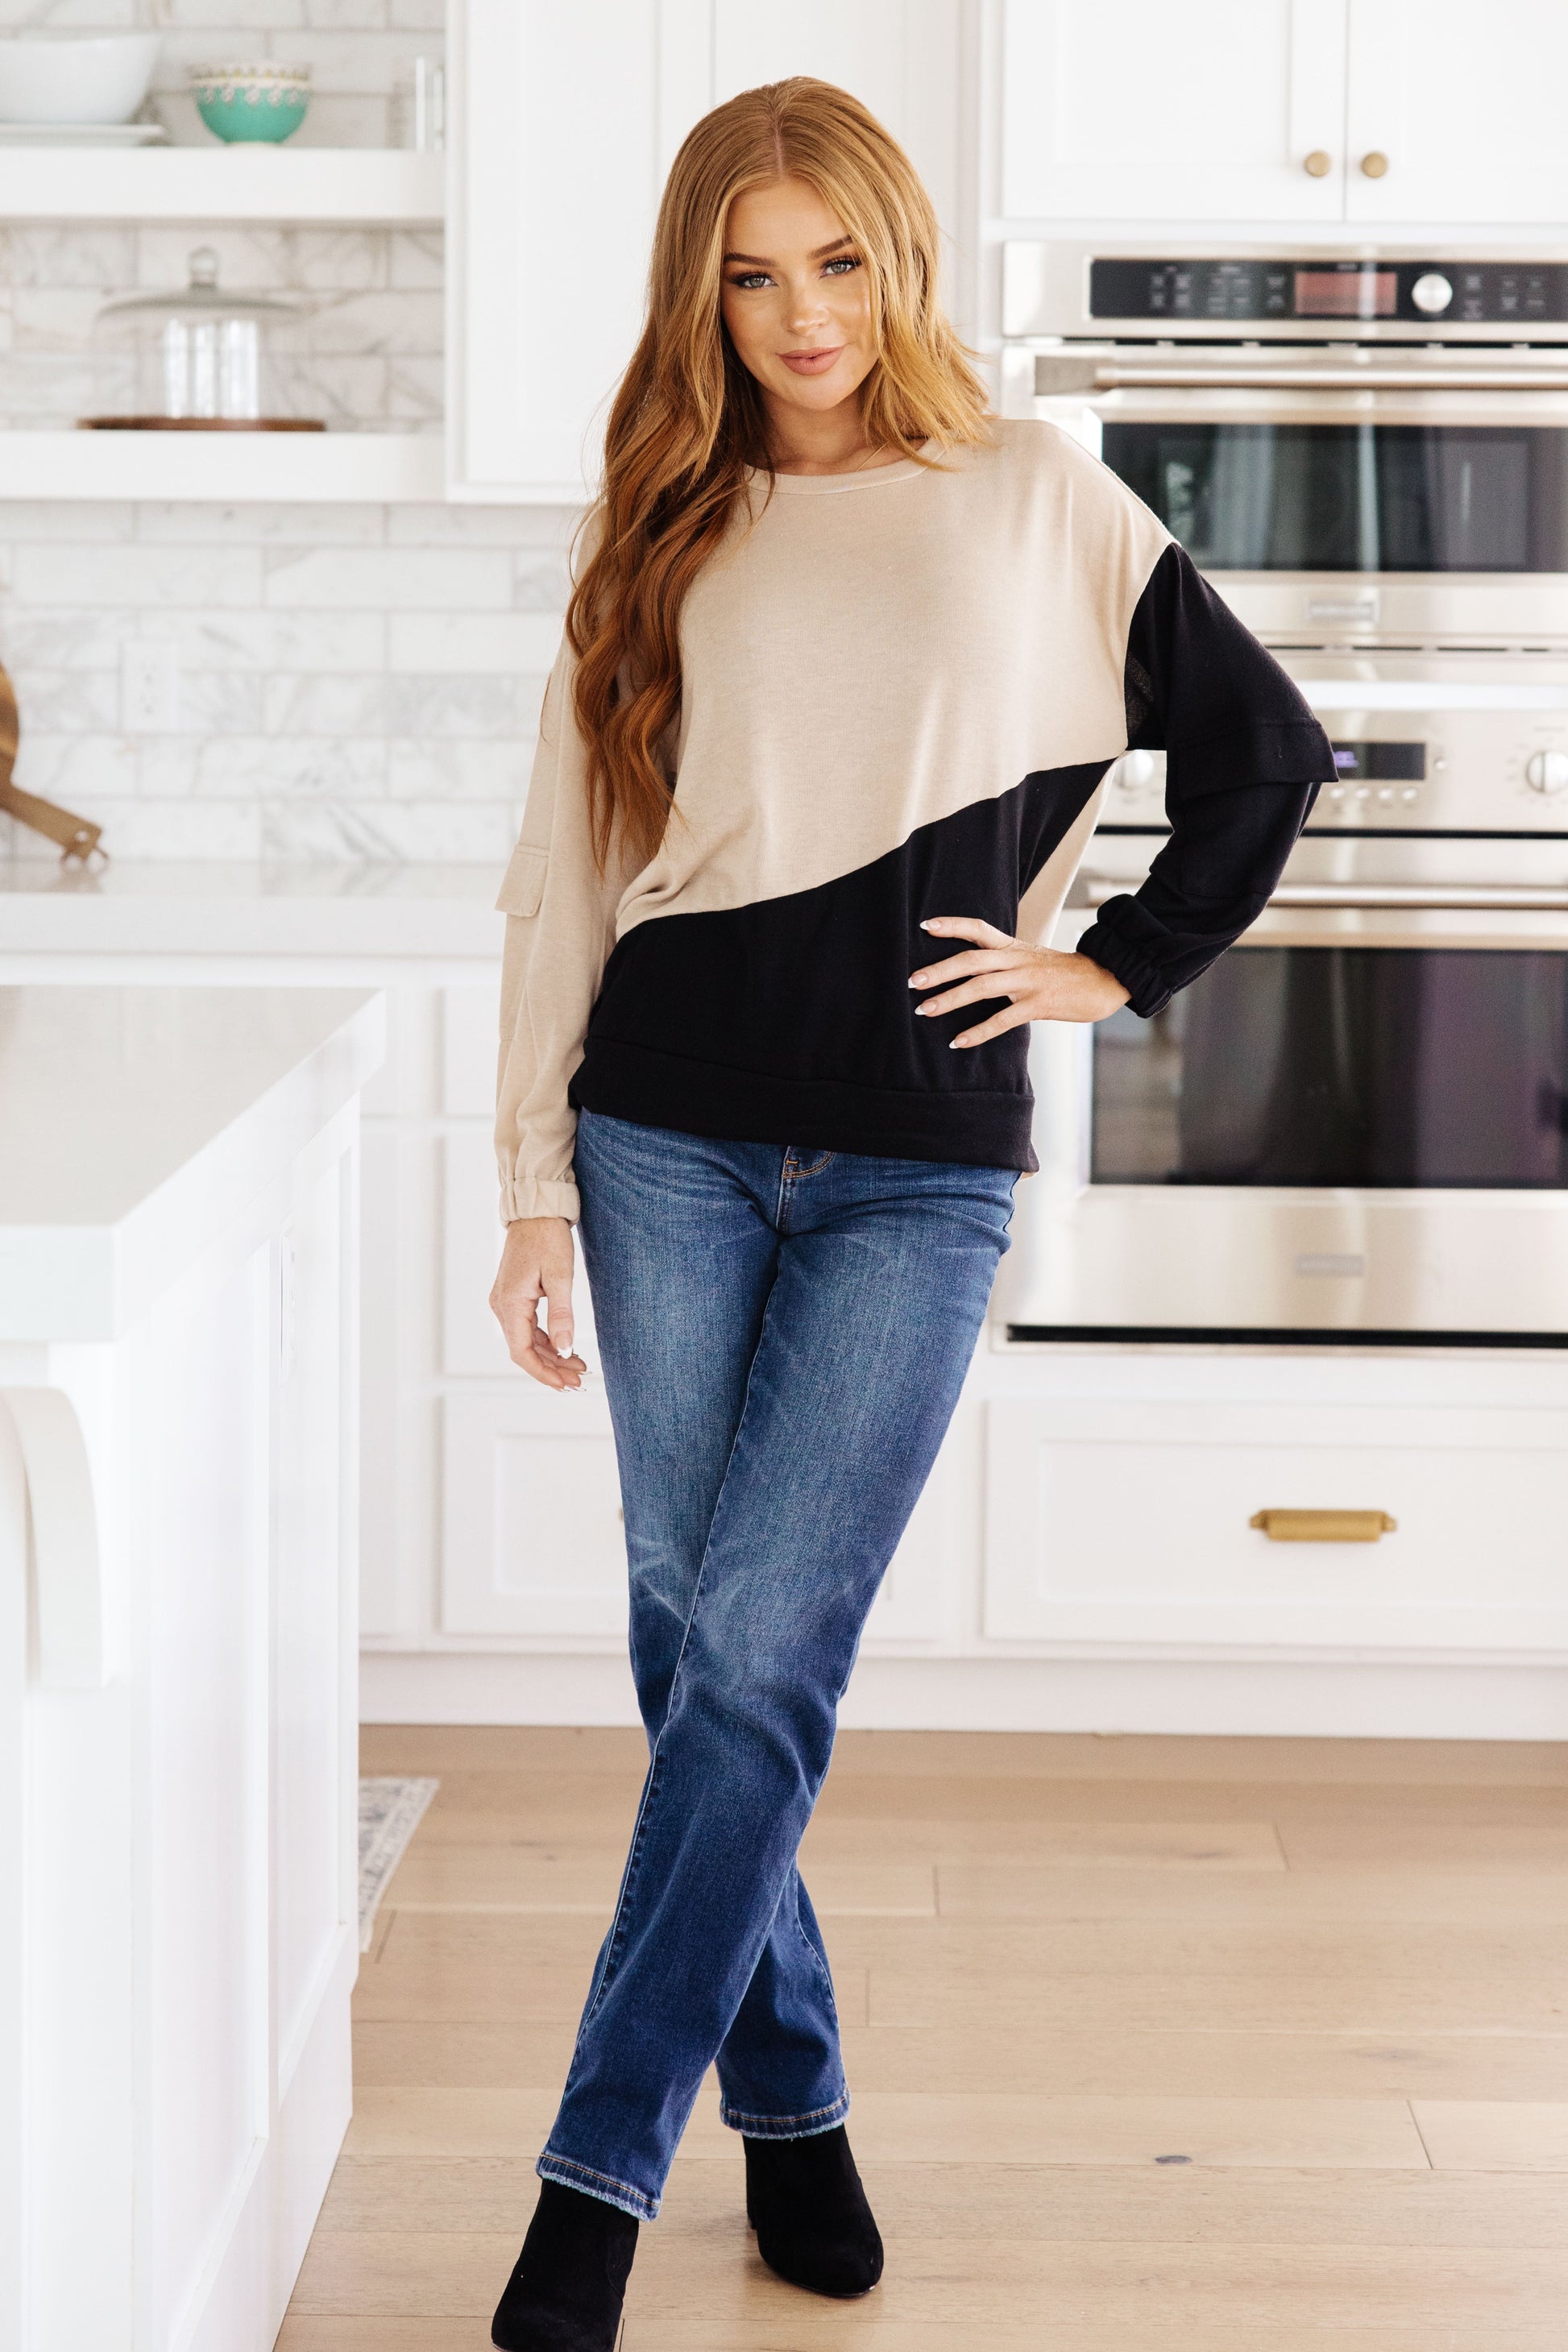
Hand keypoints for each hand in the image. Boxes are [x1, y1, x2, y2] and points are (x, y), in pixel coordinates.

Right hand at [489, 1215, 586, 1390]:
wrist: (536, 1211)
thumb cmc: (547, 1238)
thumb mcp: (560, 1277)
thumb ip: (562, 1315)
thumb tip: (565, 1350)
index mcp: (510, 1303)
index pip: (522, 1352)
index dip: (543, 1373)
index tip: (565, 1385)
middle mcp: (502, 1305)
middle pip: (524, 1350)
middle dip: (552, 1367)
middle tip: (579, 1380)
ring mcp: (506, 1301)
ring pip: (527, 1340)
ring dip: (551, 1355)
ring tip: (578, 1367)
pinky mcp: (514, 1296)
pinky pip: (528, 1327)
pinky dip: (546, 1340)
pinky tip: (565, 1347)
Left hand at [909, 917, 1129, 1046]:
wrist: (1106, 979)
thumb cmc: (1066, 973)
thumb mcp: (1033, 959)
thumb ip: (1006, 963)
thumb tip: (977, 974)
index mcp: (1015, 947)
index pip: (978, 928)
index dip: (952, 925)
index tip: (925, 925)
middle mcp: (1017, 960)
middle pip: (971, 959)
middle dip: (939, 971)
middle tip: (913, 982)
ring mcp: (1028, 982)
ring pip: (981, 986)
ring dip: (950, 999)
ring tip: (925, 1010)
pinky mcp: (1039, 1004)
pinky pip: (1002, 1019)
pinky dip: (978, 1032)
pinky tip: (958, 1042)